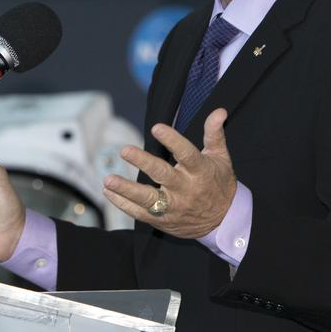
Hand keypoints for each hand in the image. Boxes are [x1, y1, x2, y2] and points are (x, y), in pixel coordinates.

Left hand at [102, 108, 235, 238]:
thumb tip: (219, 110)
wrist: (223, 221)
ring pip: (148, 198)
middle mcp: (186, 189)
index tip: (156, 127)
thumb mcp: (221, 158)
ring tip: (108, 180)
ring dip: (126, 189)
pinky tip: (108, 192)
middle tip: (124, 150)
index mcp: (200, 171)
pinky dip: (122, 204)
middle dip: (143, 162)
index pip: (186, 154)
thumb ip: (214, 133)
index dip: (172, 140)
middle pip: (163, 175)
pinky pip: (140, 213)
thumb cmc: (219, 183)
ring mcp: (173, 206)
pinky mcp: (163, 219)